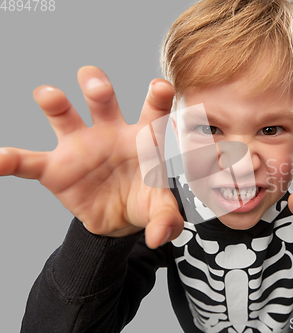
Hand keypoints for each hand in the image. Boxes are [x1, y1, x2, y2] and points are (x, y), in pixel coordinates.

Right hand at [0, 66, 183, 247]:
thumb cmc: (144, 200)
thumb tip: (160, 236)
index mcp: (143, 137)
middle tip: (95, 85)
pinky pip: (28, 162)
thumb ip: (166, 219)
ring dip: (55, 103)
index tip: (160, 87)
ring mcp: (81, 147)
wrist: (118, 219)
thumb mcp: (159, 209)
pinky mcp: (56, 170)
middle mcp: (111, 133)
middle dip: (98, 88)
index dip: (158, 97)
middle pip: (103, 102)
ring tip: (46, 94)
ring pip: (65, 117)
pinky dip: (11, 161)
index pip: (154, 111)